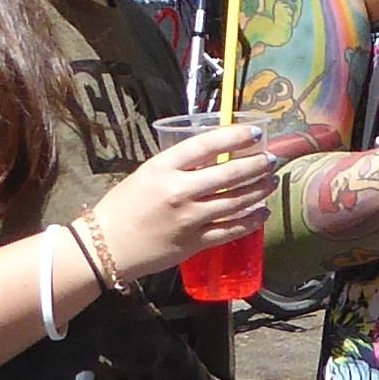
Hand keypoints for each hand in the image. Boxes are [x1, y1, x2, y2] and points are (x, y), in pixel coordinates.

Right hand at [88, 124, 276, 280]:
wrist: (105, 246)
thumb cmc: (124, 205)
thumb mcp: (148, 173)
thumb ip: (180, 164)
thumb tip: (219, 153)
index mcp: (163, 167)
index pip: (207, 145)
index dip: (236, 136)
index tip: (257, 133)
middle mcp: (179, 191)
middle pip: (230, 174)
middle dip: (258, 165)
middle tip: (272, 159)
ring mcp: (189, 219)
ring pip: (237, 202)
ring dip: (260, 190)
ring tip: (271, 182)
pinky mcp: (195, 243)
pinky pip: (232, 230)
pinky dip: (252, 220)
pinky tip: (262, 212)